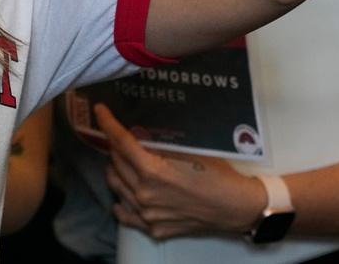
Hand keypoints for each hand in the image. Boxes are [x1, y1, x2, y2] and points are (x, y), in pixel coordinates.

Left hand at [94, 104, 265, 238]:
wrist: (239, 208)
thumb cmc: (219, 176)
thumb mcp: (189, 152)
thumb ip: (160, 146)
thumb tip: (139, 134)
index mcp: (153, 172)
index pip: (121, 142)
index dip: (108, 123)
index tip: (99, 111)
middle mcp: (145, 194)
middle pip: (116, 163)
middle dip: (115, 147)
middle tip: (119, 139)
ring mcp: (148, 214)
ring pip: (117, 186)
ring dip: (116, 171)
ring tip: (122, 163)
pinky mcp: (155, 228)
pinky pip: (127, 216)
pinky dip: (122, 204)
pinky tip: (121, 198)